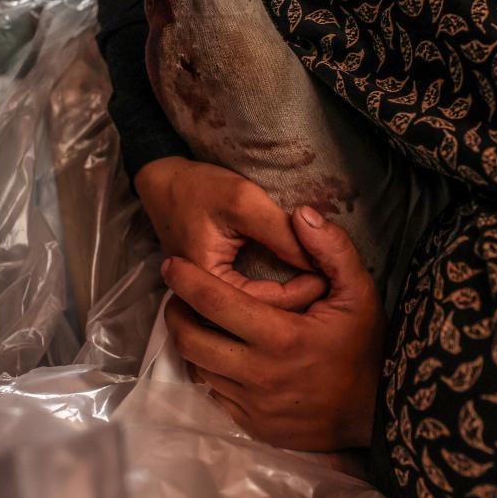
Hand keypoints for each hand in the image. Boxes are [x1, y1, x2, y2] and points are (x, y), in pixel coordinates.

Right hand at [135, 156, 325, 308]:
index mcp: (209, 286)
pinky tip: (300, 277)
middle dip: (301, 297)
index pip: (269, 303)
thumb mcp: (243, 202)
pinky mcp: (218, 289)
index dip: (304, 289)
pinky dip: (278, 290)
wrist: (165, 182)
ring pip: (260, 310)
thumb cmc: (199, 188)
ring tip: (321, 278)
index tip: (330, 272)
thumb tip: (317, 260)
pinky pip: (253, 300)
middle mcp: (206, 303)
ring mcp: (211, 300)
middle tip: (331, 277)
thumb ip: (280, 233)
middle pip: (265, 315)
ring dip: (291, 296)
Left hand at [162, 206, 384, 450]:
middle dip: (176, 313)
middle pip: (191, 339)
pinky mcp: (251, 425)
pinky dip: (209, 370)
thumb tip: (301, 214)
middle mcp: (259, 374)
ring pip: (198, 368)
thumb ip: (332, 249)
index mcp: (282, 337)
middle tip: (178, 296)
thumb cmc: (364, 346)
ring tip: (196, 321)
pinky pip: (213, 394)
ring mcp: (253, 405)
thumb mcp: (360, 292)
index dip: (185, 280)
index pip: (214, 303)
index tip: (171, 265)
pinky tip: (218, 353)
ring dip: (191, 341)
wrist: (375, 412)